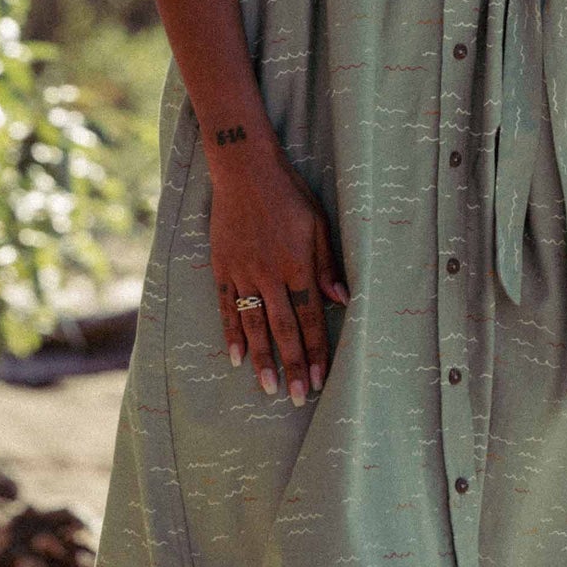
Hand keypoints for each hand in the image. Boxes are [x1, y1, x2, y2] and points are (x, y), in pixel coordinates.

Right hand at [209, 142, 349, 406]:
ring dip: (262, 358)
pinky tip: (235, 357)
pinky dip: (231, 333)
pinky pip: (227, 307)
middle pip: (284, 328)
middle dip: (293, 365)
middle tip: (296, 397)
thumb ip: (327, 265)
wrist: (244, 170)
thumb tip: (342, 300)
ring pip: (254, 324)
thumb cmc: (288, 194)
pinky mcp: (223, 268)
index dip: (317, 349)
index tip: (320, 378)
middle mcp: (270, 274)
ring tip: (268, 387)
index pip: (311, 317)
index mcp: (298, 264)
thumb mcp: (318, 223)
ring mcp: (243, 272)